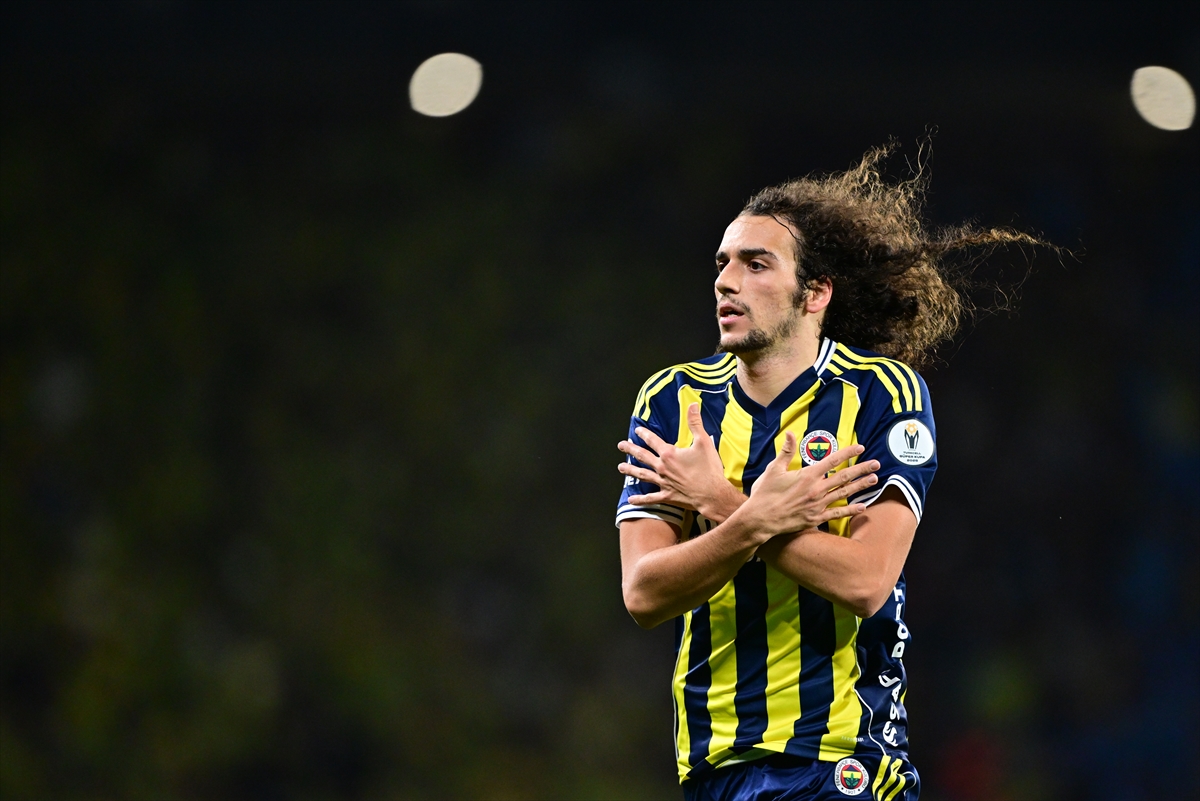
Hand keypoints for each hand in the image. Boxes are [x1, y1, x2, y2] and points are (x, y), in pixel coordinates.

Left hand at [617, 404, 744, 520]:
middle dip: (631, 449)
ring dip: (631, 470)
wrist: (713, 494)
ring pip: (643, 475)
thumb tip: (692, 406)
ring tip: (620, 467)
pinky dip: (640, 499)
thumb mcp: (704, 442)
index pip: (653, 440)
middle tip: (621, 445)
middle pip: (643, 456)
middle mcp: (662, 467)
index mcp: (669, 454)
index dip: (644, 434)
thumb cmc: (709, 469)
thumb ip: (696, 423)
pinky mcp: (667, 496)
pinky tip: (630, 499)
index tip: (637, 430)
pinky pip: (650, 498)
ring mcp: (663, 483)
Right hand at [742, 433, 878, 536]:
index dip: (848, 453)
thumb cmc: (764, 494)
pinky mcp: (815, 518)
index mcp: (807, 475)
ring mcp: (817, 505)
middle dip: (862, 469)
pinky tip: (863, 507)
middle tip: (876, 464)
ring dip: (860, 486)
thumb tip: (791, 433)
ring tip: (874, 480)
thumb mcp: (773, 469)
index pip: (832, 460)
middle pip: (844, 476)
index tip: (860, 448)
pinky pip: (837, 513)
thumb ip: (786, 451)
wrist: (759, 520)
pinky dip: (851, 510)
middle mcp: (816, 489)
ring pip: (844, 493)